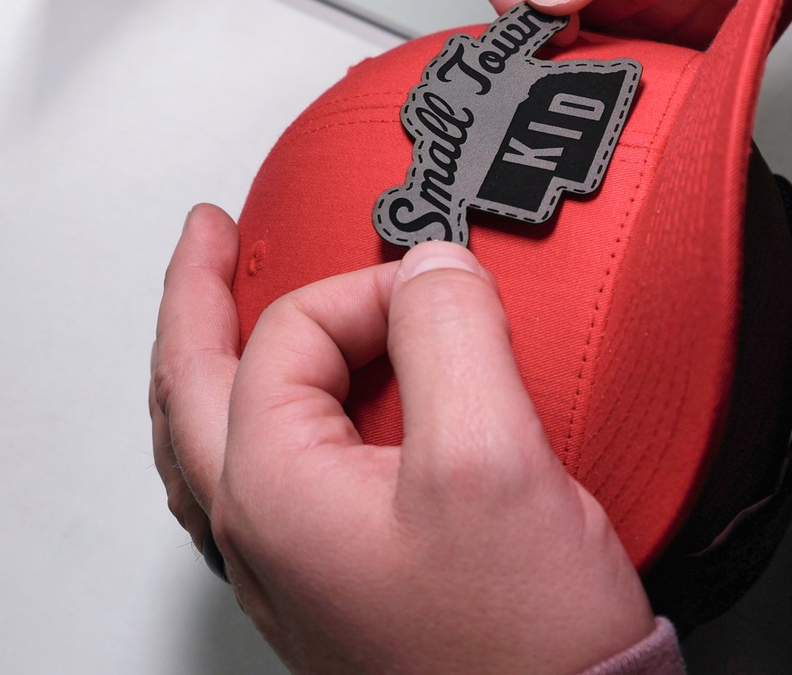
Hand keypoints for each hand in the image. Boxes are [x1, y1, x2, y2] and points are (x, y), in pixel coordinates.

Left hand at [151, 206, 653, 674]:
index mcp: (276, 490)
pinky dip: (267, 414)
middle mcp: (265, 530)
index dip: (369, 290)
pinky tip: (295, 410)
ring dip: (215, 357)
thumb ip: (452, 336)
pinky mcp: (340, 575)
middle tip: (211, 236)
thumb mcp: (490, 460)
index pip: (291, 331)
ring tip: (224, 310)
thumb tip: (430, 268)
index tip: (443, 293)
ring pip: (218, 433)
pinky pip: (270, 473)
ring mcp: (295, 560)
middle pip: (194, 384)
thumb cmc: (519, 647)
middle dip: (199, 297)